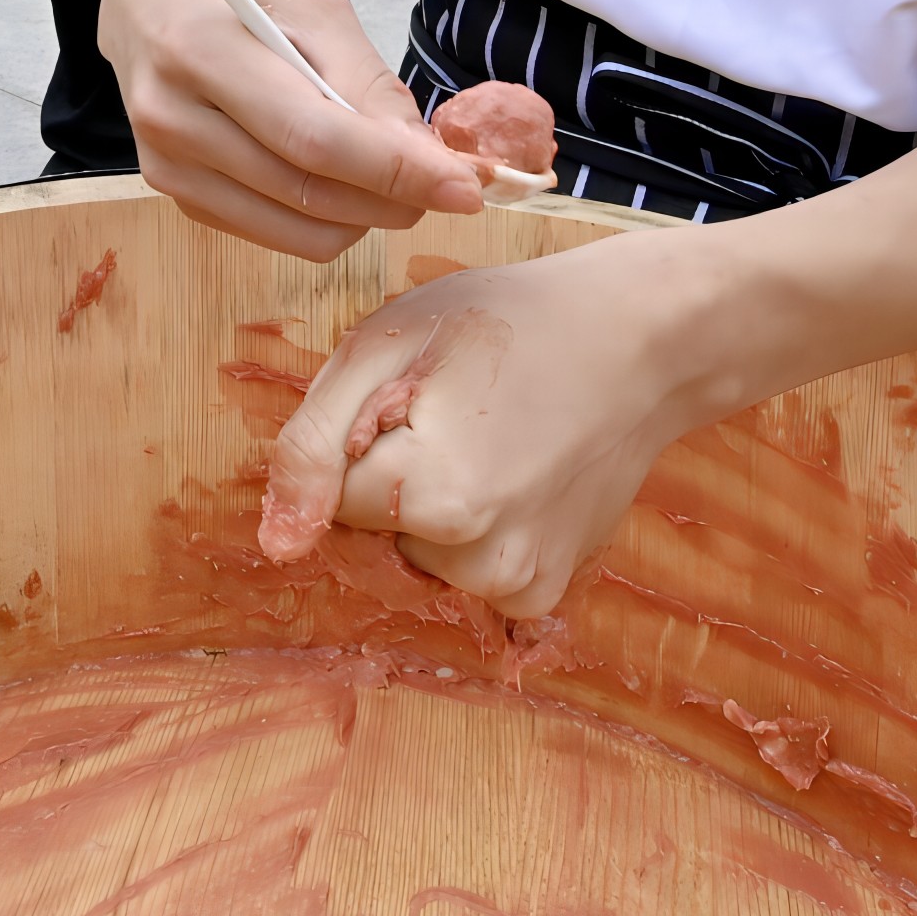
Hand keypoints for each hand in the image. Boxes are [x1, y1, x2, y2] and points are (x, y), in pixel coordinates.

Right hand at [99, 0, 475, 261]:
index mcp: (202, 50)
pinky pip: (271, 235)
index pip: (314, 138)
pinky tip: (337, 185)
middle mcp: (171, 117)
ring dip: (364, 219)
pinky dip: (323, 222)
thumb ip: (368, 84)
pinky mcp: (172, 197)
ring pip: (295, 230)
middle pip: (307, 191)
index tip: (466, 188)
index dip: (396, 171)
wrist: (145, 1)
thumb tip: (427, 161)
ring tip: (390, 182)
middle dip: (394, 200)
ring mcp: (165, 166)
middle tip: (445, 187)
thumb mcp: (313, 9)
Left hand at [260, 233, 737, 618]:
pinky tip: (513, 473)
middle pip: (376, 532)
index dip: (362, 435)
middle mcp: (483, 564)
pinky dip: (473, 530)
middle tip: (458, 411)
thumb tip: (275, 545)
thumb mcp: (387, 347)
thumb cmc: (508, 322)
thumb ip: (314, 447)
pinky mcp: (546, 593)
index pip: (333, 494)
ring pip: (418, 555)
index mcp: (435, 500)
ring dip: (432, 506)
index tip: (417, 395)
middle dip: (393, 475)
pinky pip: (467, 572)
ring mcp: (522, 587)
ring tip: (491, 437)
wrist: (640, 339)